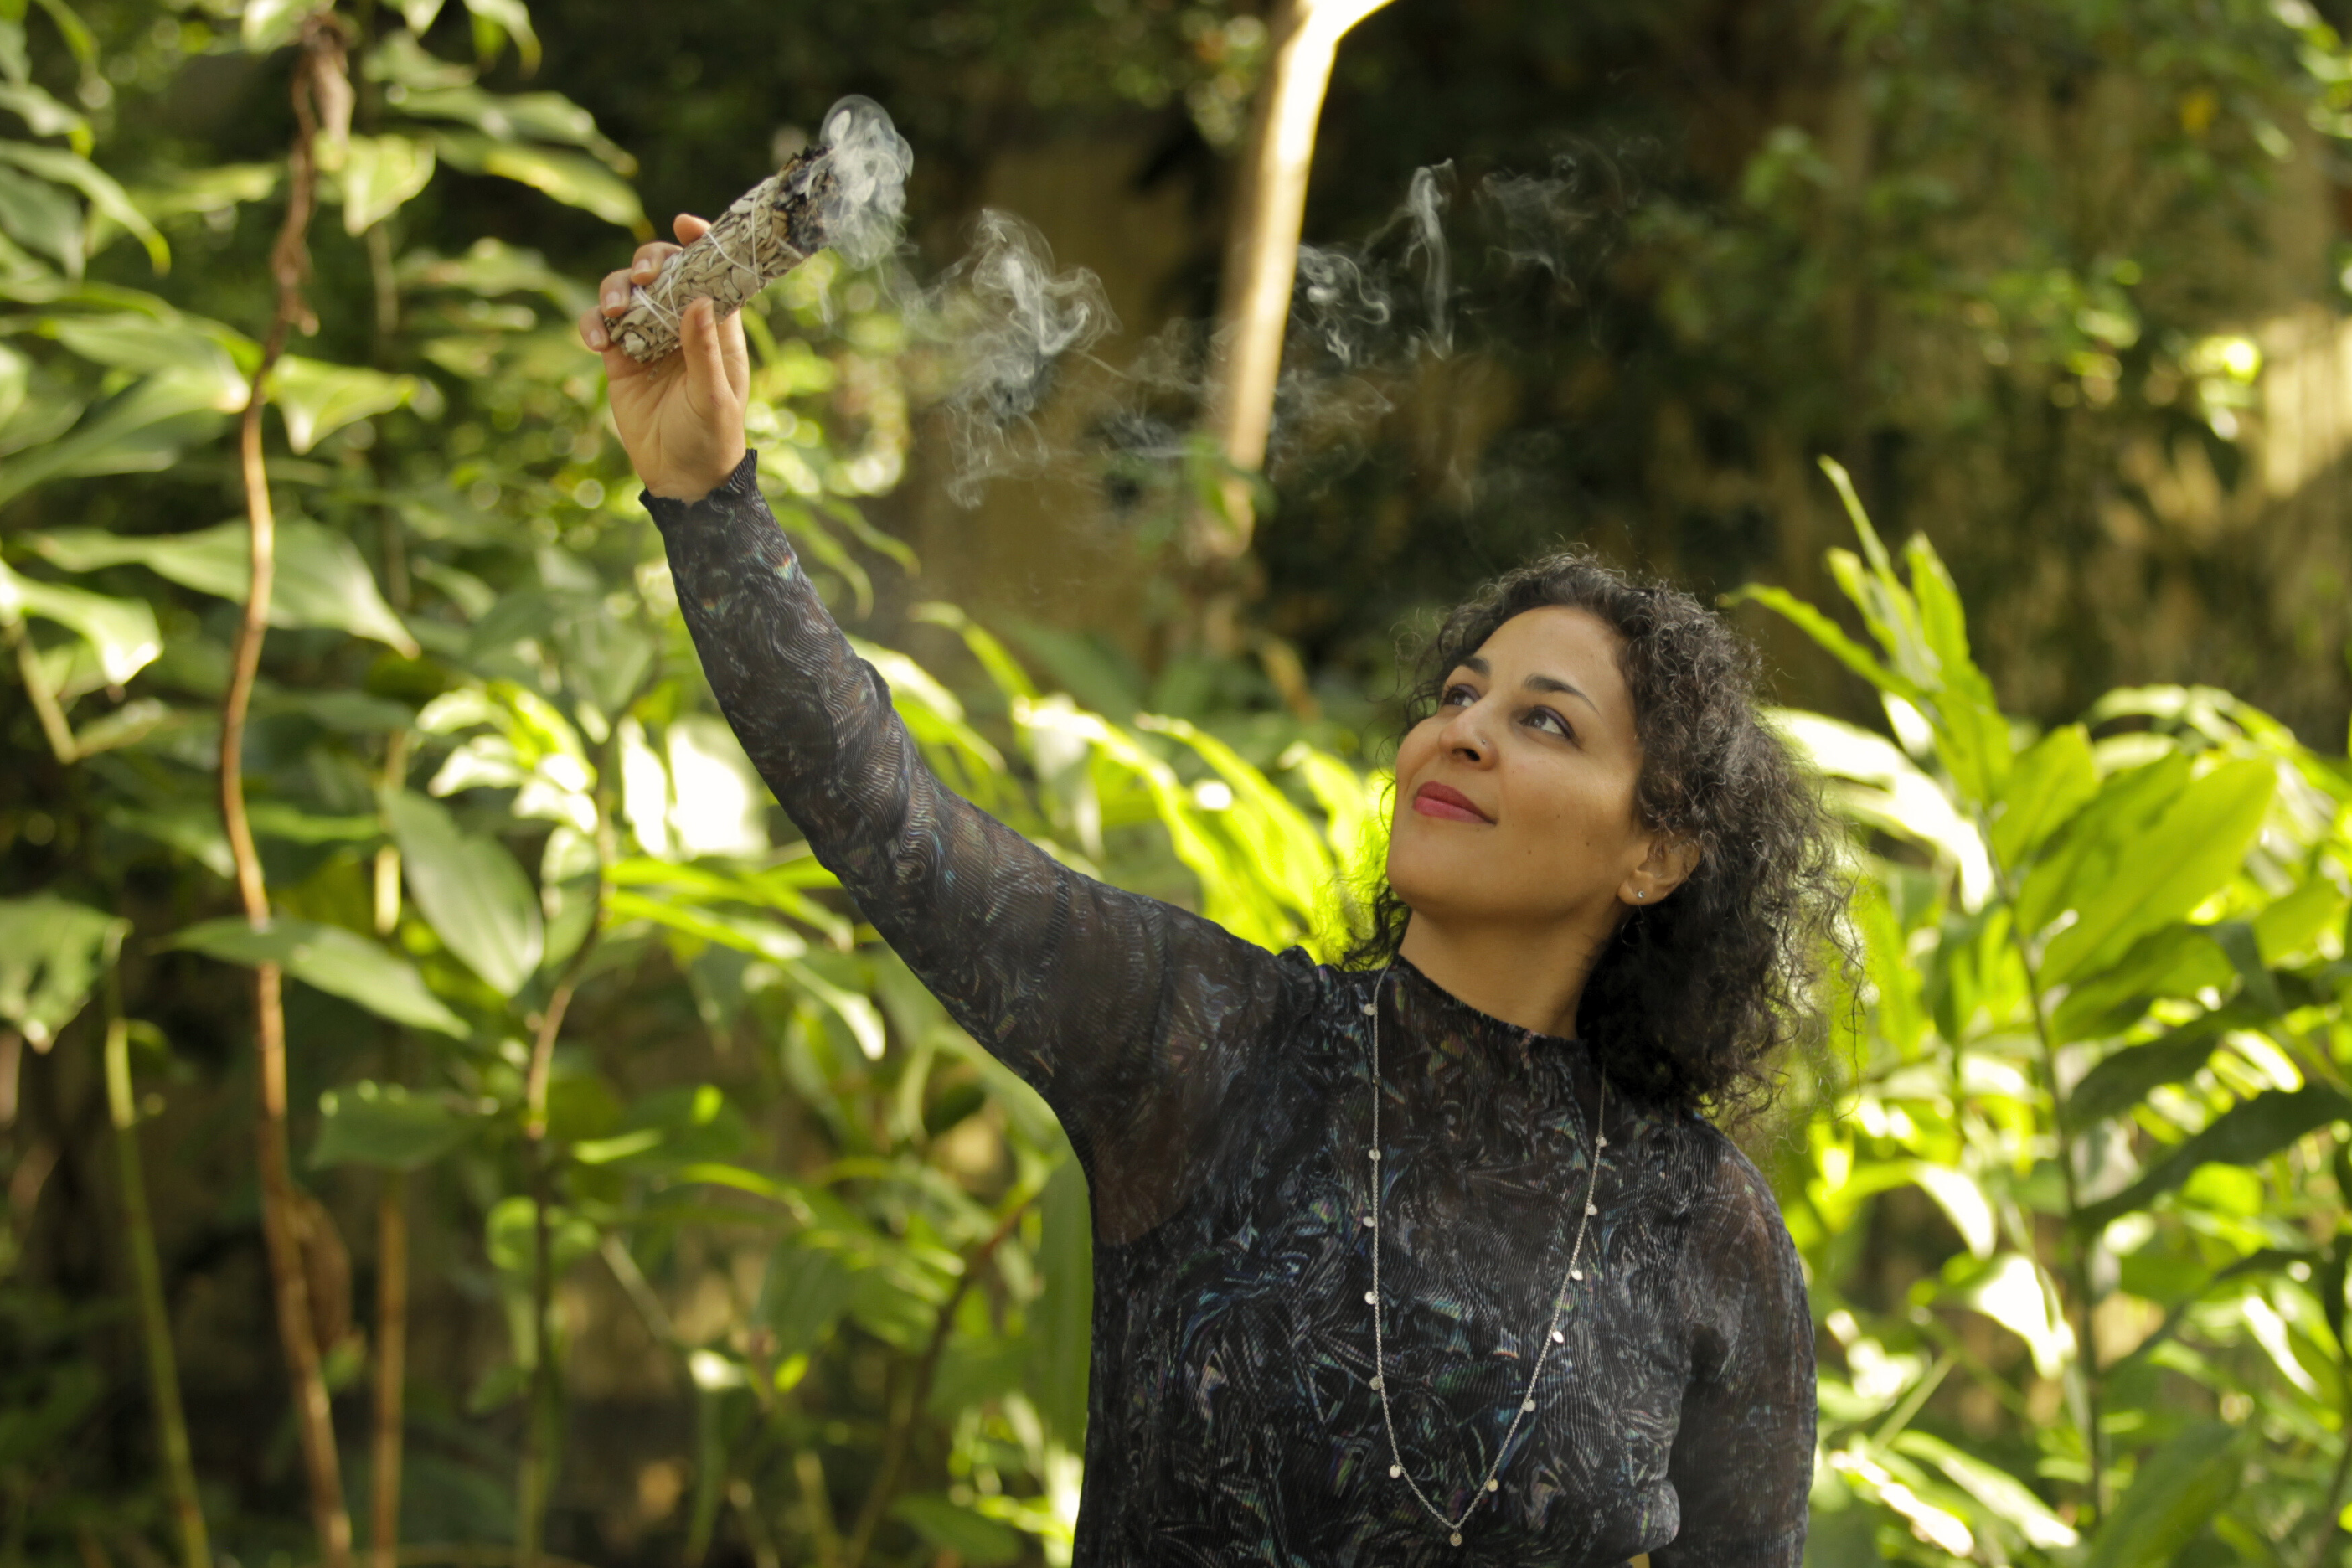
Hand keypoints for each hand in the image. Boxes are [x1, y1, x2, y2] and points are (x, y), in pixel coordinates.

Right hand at [578, 213, 749, 501]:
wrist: (681, 478)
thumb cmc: (712, 438)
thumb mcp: (714, 396)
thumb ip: (704, 349)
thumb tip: (698, 299)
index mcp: (716, 328)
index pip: (710, 274)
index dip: (699, 244)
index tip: (685, 224)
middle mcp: (682, 324)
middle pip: (663, 272)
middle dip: (651, 261)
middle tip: (647, 275)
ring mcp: (648, 338)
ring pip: (627, 292)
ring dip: (617, 289)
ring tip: (617, 311)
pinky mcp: (619, 357)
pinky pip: (600, 325)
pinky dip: (593, 323)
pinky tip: (596, 341)